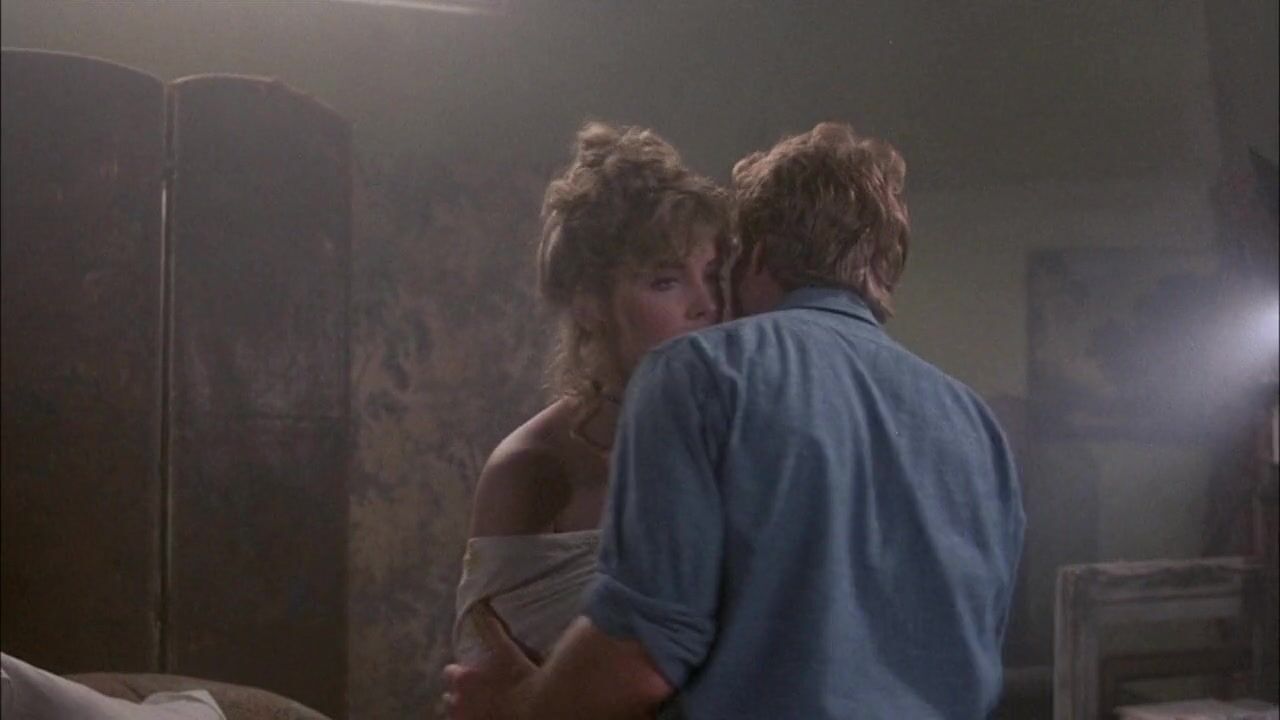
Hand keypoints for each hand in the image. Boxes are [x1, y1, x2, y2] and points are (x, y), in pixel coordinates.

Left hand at [442, 599, 538, 719]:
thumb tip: (482, 608)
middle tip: (479, 694)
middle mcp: (458, 702)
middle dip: (460, 695)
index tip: (472, 674)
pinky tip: (488, 716)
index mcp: (463, 679)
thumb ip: (492, 630)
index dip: (461, 673)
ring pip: (456, 716)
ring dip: (465, 712)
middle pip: (449, 699)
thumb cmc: (522, 677)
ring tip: (483, 710)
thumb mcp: (507, 650)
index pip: (450, 673)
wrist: (537, 708)